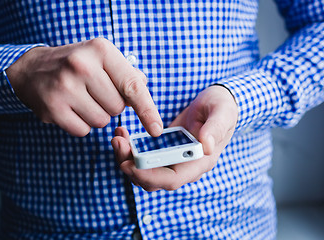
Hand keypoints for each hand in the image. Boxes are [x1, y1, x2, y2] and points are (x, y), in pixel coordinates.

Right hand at [6, 38, 162, 136]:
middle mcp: (82, 66)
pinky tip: (70, 108)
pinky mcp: (52, 108)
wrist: (32, 69)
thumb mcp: (102, 58)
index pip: (133, 86)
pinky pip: (83, 130)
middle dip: (112, 106)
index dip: (147, 110)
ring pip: (102, 121)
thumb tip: (145, 88)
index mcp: (101, 51)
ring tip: (81, 99)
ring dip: (97, 115)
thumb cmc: (75, 65)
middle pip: (118, 108)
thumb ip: (127, 73)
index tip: (156, 128)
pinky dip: (81, 124)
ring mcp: (65, 88)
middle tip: (95, 92)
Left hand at [111, 85, 237, 190]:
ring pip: (145, 171)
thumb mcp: (223, 113)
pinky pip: (144, 158)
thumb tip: (205, 146)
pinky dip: (130, 150)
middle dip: (131, 166)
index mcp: (200, 162)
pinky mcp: (165, 151)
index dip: (149, 176)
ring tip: (117, 138)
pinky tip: (123, 134)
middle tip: (117, 143)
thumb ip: (216, 128)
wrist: (218, 103)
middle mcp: (185, 166)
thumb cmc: (223, 107)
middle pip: (153, 180)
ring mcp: (173, 160)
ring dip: (127, 159)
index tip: (129, 164)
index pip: (172, 179)